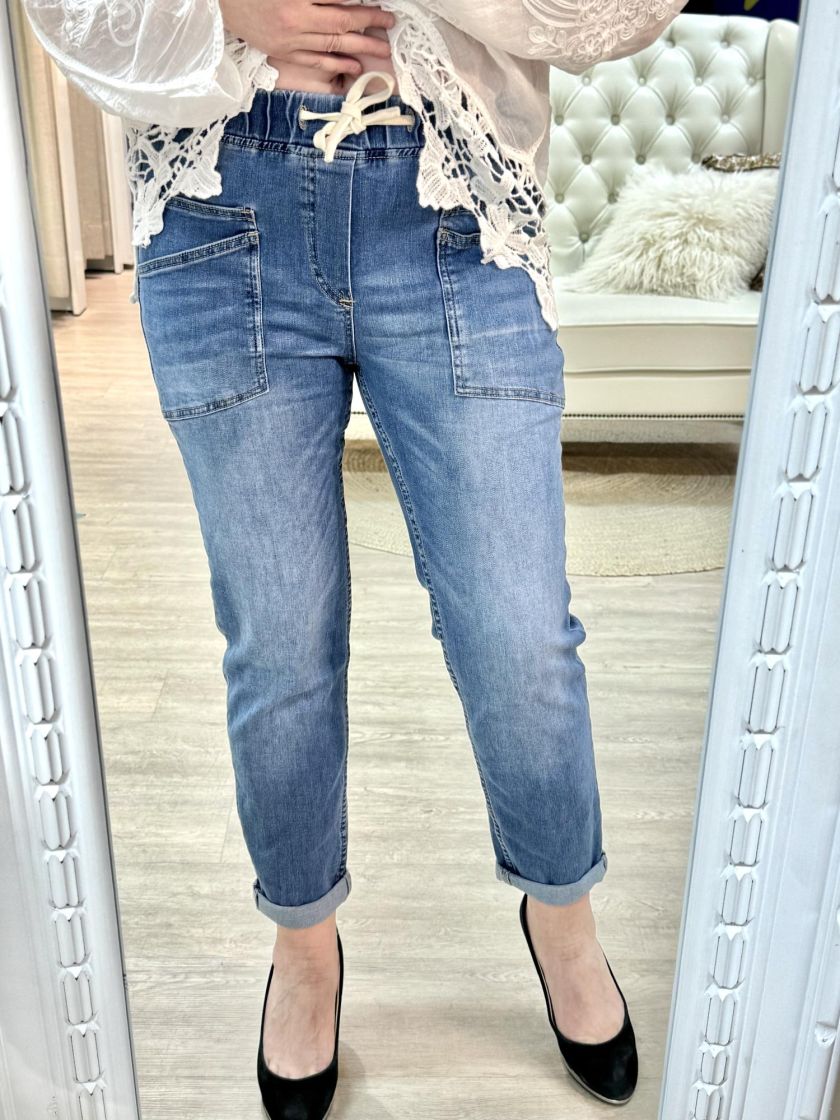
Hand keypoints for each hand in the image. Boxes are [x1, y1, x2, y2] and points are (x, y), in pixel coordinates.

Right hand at [220, 0, 395, 88]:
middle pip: (341, 22)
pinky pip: (314, 59)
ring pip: (332, 44)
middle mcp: (295, 18)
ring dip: (360, 47)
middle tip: (390, 24)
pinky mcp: (282, 51)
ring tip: (381, 49)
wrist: (219, 2)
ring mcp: (289, 38)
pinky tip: (353, 65)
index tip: (383, 7)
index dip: (364, 5)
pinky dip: (336, 62)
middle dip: (370, 24)